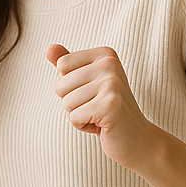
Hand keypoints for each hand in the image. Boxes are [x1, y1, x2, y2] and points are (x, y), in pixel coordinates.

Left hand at [47, 43, 155, 170]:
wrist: (136, 138)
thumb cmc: (106, 109)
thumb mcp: (86, 82)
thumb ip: (68, 64)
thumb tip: (49, 47)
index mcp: (105, 54)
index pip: (62, 65)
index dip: (69, 85)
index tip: (91, 92)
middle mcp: (110, 64)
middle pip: (61, 84)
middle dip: (72, 102)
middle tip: (96, 106)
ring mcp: (112, 84)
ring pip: (67, 102)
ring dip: (78, 114)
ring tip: (99, 115)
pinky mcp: (110, 106)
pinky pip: (74, 117)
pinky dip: (83, 125)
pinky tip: (102, 124)